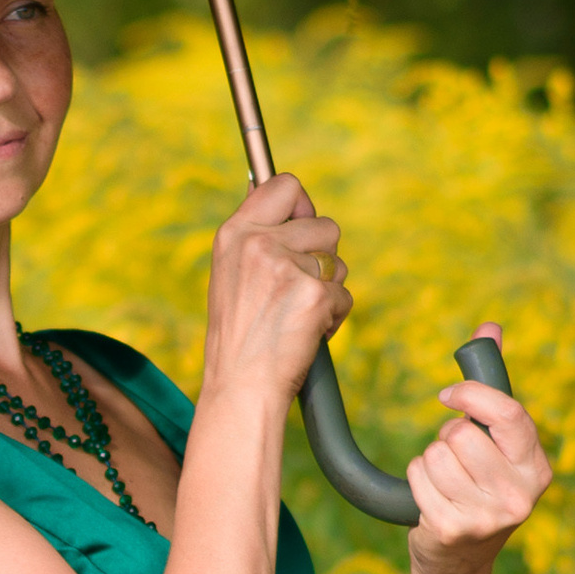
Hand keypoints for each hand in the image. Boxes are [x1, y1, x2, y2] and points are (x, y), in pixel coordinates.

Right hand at [201, 172, 352, 407]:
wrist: (240, 388)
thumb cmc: (238, 337)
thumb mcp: (230, 274)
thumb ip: (253, 234)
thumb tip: (264, 186)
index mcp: (234, 234)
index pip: (285, 185)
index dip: (301, 207)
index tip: (299, 229)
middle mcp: (259, 244)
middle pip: (325, 224)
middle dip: (321, 257)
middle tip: (294, 290)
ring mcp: (287, 268)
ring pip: (338, 261)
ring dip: (328, 288)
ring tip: (296, 315)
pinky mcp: (314, 295)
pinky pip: (344, 295)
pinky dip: (333, 317)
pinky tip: (305, 333)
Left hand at [407, 323, 551, 573]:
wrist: (459, 563)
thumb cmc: (477, 490)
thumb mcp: (495, 445)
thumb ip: (493, 387)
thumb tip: (489, 329)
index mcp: (538, 467)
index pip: (508, 413)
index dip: (471, 396)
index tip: (447, 397)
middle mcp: (520, 494)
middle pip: (461, 433)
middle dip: (446, 437)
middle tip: (454, 460)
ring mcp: (488, 517)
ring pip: (436, 453)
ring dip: (429, 459)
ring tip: (444, 481)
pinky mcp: (452, 530)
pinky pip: (418, 476)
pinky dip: (416, 479)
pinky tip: (429, 498)